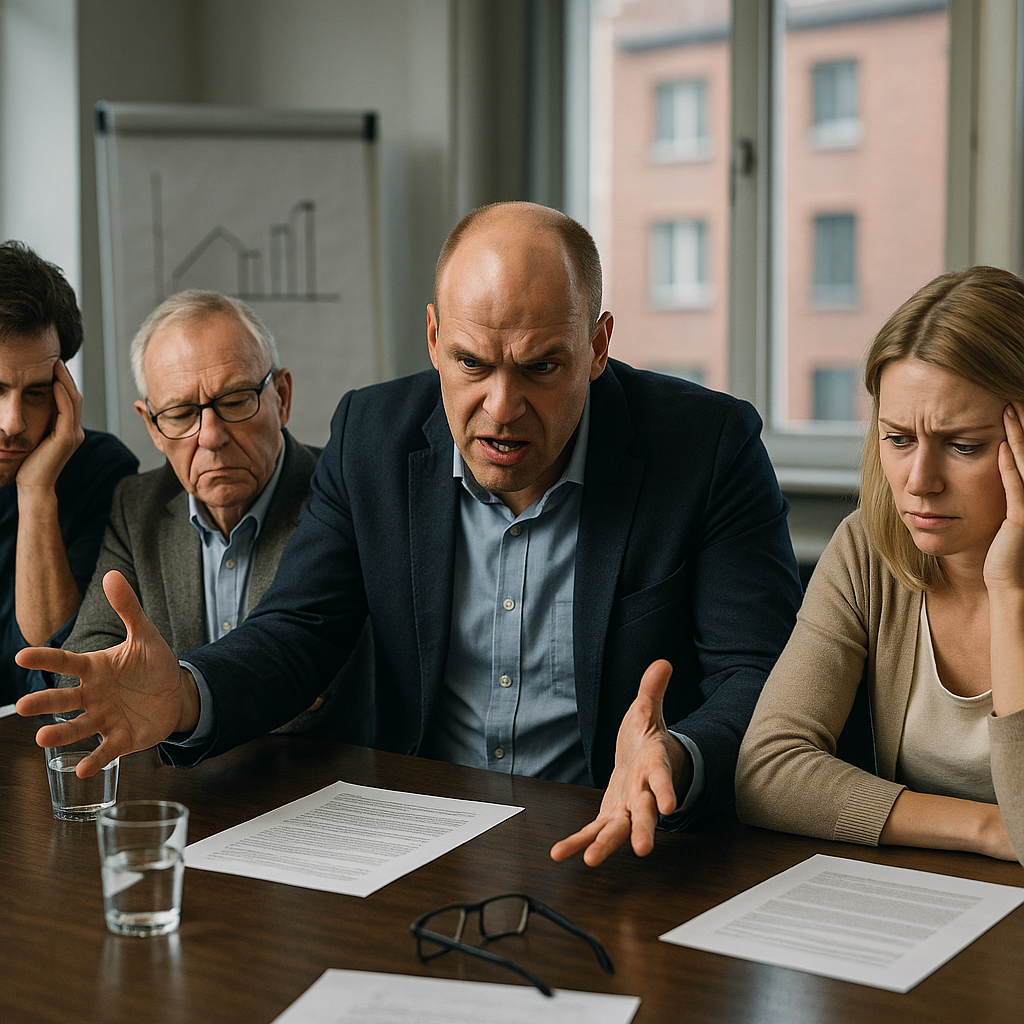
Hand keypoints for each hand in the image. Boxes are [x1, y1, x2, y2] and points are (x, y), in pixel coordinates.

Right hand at [14, 570, 199, 775]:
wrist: (176, 694)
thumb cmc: (152, 665)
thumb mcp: (145, 635)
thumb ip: (128, 608)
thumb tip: (112, 575)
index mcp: (94, 669)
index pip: (66, 663)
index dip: (45, 660)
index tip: (22, 656)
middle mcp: (92, 695)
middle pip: (64, 699)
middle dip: (43, 702)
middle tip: (22, 706)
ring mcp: (104, 718)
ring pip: (78, 727)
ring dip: (61, 733)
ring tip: (41, 738)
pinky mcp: (121, 738)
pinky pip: (106, 750)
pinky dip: (94, 760)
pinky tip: (81, 771)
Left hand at [15, 360, 83, 493]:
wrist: (33, 486)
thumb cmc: (30, 465)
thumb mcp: (36, 438)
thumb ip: (41, 423)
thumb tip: (32, 403)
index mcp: (69, 431)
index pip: (70, 401)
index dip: (64, 383)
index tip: (54, 366)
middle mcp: (75, 431)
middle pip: (75, 398)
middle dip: (66, 377)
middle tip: (57, 359)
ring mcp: (73, 435)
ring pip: (73, 401)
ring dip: (65, 381)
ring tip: (57, 365)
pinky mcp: (66, 438)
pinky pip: (67, 412)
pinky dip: (62, 396)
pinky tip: (55, 383)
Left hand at [550, 659, 690, 866]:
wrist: (646, 762)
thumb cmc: (647, 739)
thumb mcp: (648, 711)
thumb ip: (652, 690)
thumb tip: (662, 663)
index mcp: (653, 765)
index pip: (662, 777)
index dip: (666, 790)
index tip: (669, 806)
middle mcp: (643, 792)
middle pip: (645, 813)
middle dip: (644, 831)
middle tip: (642, 849)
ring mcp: (627, 808)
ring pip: (619, 830)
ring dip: (606, 846)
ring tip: (591, 861)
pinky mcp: (610, 816)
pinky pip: (594, 831)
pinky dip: (577, 843)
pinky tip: (559, 853)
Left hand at [984, 402, 1023, 592]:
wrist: (1006, 583)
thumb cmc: (998, 552)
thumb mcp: (994, 515)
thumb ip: (995, 492)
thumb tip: (985, 466)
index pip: (1021, 455)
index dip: (1017, 432)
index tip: (1005, 406)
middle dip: (1020, 426)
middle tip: (1011, 399)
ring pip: (1023, 464)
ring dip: (1016, 437)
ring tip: (1009, 411)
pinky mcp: (1021, 519)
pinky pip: (1015, 488)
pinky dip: (1009, 467)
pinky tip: (1002, 449)